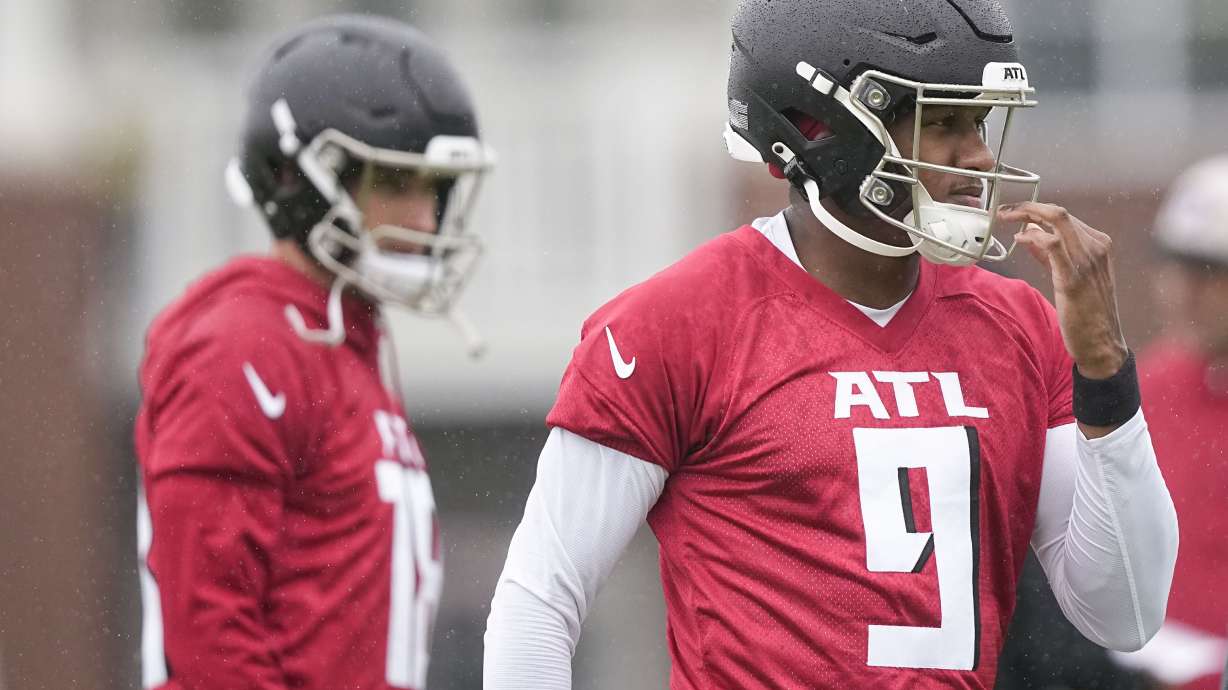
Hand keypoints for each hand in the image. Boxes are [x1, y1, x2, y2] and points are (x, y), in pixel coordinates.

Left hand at [996, 202, 1128, 379]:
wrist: (1101, 342)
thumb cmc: (1085, 310)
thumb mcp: (1069, 275)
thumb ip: (1050, 253)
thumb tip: (1029, 231)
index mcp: (1098, 244)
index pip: (1063, 216)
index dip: (1035, 210)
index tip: (1014, 212)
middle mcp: (1096, 247)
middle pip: (1059, 212)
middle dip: (1027, 206)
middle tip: (1004, 211)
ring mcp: (1087, 261)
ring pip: (1057, 220)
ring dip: (1026, 215)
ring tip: (1005, 218)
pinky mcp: (1073, 278)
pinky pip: (1052, 245)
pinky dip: (1033, 237)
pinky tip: (1019, 240)